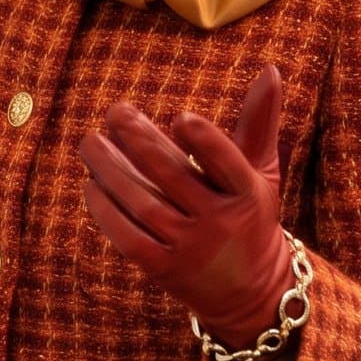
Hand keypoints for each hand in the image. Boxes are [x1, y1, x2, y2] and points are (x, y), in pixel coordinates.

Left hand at [78, 65, 293, 350]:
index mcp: (249, 194)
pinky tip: (91, 185)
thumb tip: (270, 69)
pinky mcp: (164, 270)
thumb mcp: (261, 171)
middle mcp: (221, 223)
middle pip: (174, 180)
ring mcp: (191, 248)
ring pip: (144, 206)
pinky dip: (106, 212)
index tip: (181, 117)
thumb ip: (259, 122)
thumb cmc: (250, 214)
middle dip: (141, 143)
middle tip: (116, 112)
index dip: (207, 144)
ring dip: (112, 172)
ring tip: (90, 142)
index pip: (229, 166)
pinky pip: (129, 238)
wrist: (251, 290)